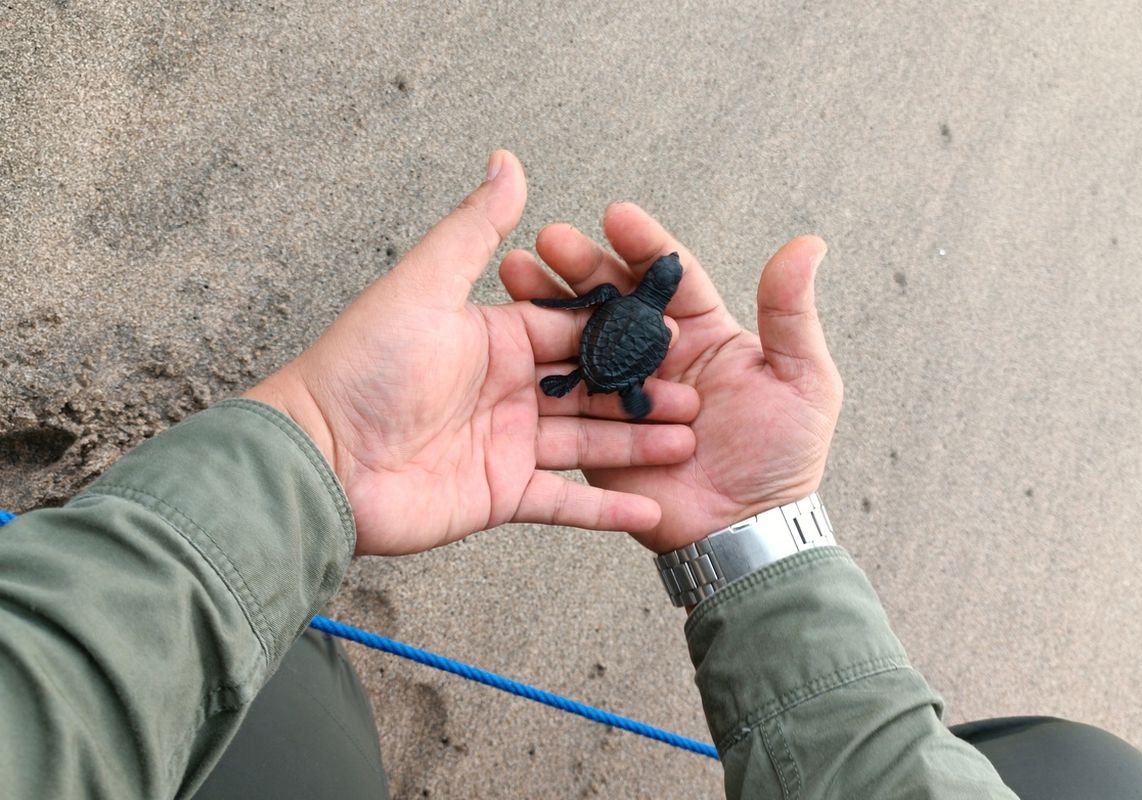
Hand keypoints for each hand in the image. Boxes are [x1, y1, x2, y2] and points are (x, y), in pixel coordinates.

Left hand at [245, 152, 698, 555]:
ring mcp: (506, 444)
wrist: (320, 460)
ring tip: (689, 441)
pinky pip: (563, 503)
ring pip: (588, 442)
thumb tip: (508, 160)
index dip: (624, 333)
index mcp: (496, 338)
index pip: (573, 329)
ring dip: (638, 444)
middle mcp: (508, 389)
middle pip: (591, 388)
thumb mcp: (425, 286)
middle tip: (698, 394)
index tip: (676, 332)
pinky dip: (605, 509)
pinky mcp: (500, 494)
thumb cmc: (364, 366)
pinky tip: (651, 505)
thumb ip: (474, 229)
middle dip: (644, 391)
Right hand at [500, 204, 841, 552]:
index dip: (643, 245)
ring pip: (579, 336)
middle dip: (581, 264)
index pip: (668, 276)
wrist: (745, 531)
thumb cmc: (782, 457)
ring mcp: (621, 391)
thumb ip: (791, 314)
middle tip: (550, 238)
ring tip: (514, 269)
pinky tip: (509, 336)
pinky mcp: (593, 430)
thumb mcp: (803, 380)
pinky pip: (564, 394)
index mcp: (702, 332)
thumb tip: (807, 243)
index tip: (616, 215)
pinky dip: (536, 364)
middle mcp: (657, 354)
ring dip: (546, 301)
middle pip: (613, 298)